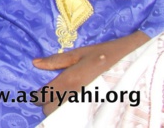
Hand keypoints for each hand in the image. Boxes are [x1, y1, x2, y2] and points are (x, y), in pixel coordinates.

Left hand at [32, 31, 149, 114]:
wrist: (134, 62)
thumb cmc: (105, 54)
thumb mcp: (80, 53)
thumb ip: (57, 60)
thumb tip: (35, 63)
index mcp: (71, 80)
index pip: (46, 96)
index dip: (38, 96)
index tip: (37, 93)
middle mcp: (78, 96)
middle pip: (53, 111)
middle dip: (48, 105)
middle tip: (51, 96)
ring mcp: (89, 104)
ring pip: (65, 116)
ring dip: (60, 110)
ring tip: (62, 100)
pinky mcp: (99, 109)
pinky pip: (80, 116)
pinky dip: (73, 113)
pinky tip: (74, 104)